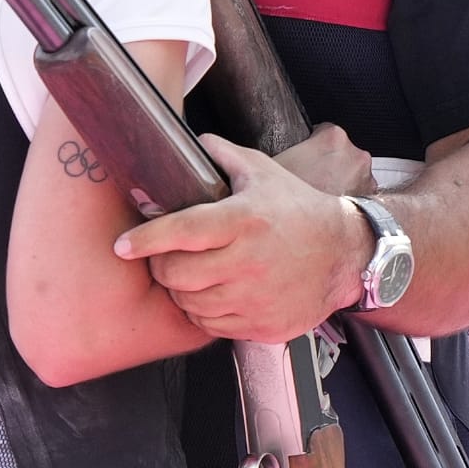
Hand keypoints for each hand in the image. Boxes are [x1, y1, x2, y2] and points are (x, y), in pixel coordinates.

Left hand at [112, 135, 372, 342]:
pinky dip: (202, 313)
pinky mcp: (262, 324)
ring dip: (180, 291)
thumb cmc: (300, 210)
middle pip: (178, 274)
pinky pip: (213, 326)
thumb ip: (224, 155)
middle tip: (161, 258)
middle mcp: (248, 261)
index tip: (122, 246)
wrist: (346, 253)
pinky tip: (209, 295)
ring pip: (191, 304)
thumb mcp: (264, 172)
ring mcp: (255, 297)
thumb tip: (193, 140)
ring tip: (186, 276)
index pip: (182, 231)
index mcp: (244, 220)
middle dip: (160, 266)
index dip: (146, 239)